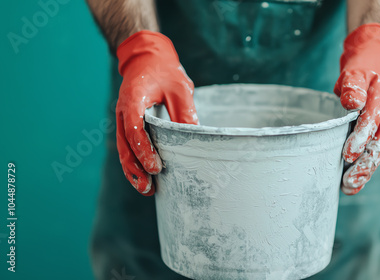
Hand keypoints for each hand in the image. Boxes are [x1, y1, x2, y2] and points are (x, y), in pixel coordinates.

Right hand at [116, 31, 198, 195]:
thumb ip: (184, 111)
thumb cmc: (165, 71)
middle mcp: (123, 111)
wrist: (147, 57)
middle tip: (148, 187)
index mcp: (133, 99)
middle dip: (135, 168)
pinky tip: (144, 176)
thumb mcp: (180, 88)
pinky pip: (127, 145)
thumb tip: (195, 136)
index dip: (144, 150)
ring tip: (146, 189)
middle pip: (124, 145)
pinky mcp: (128, 123)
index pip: (134, 129)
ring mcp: (123, 118)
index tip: (155, 167)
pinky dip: (134, 161)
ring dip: (132, 170)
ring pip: (123, 148)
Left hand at [334, 23, 379, 194]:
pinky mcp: (378, 134)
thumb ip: (353, 86)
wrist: (373, 67)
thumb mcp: (354, 72)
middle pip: (378, 144)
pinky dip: (364, 169)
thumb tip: (353, 102)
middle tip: (349, 180)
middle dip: (364, 164)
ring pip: (377, 153)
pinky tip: (352, 184)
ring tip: (349, 187)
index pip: (372, 121)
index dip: (360, 138)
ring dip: (365, 172)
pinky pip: (373, 153)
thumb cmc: (360, 70)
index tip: (347, 153)